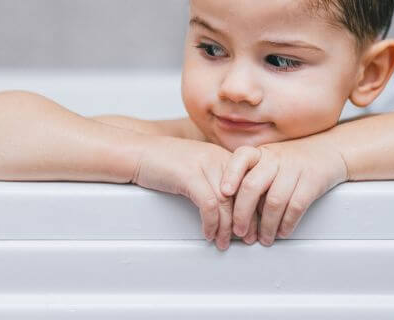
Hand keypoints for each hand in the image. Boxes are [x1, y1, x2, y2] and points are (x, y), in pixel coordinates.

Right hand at [132, 135, 247, 250]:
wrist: (137, 152)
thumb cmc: (164, 162)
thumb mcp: (197, 167)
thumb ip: (216, 180)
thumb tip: (230, 207)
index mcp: (222, 156)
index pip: (250, 183)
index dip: (256, 207)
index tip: (256, 224)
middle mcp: (217, 158)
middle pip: (243, 193)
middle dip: (248, 221)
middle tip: (248, 238)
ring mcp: (204, 165)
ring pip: (227, 202)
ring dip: (228, 228)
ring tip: (225, 242)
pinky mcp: (189, 174)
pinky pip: (209, 205)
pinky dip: (211, 224)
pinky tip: (208, 233)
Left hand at [220, 137, 348, 245]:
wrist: (327, 151)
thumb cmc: (291, 162)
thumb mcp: (269, 161)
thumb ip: (252, 177)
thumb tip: (232, 209)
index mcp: (261, 153)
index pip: (241, 157)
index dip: (230, 175)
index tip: (223, 193)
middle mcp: (275, 158)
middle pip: (252, 185)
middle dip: (243, 213)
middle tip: (239, 231)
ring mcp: (294, 168)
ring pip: (274, 201)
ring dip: (266, 225)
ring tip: (263, 239)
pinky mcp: (312, 181)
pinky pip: (296, 206)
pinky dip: (287, 223)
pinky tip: (282, 232)